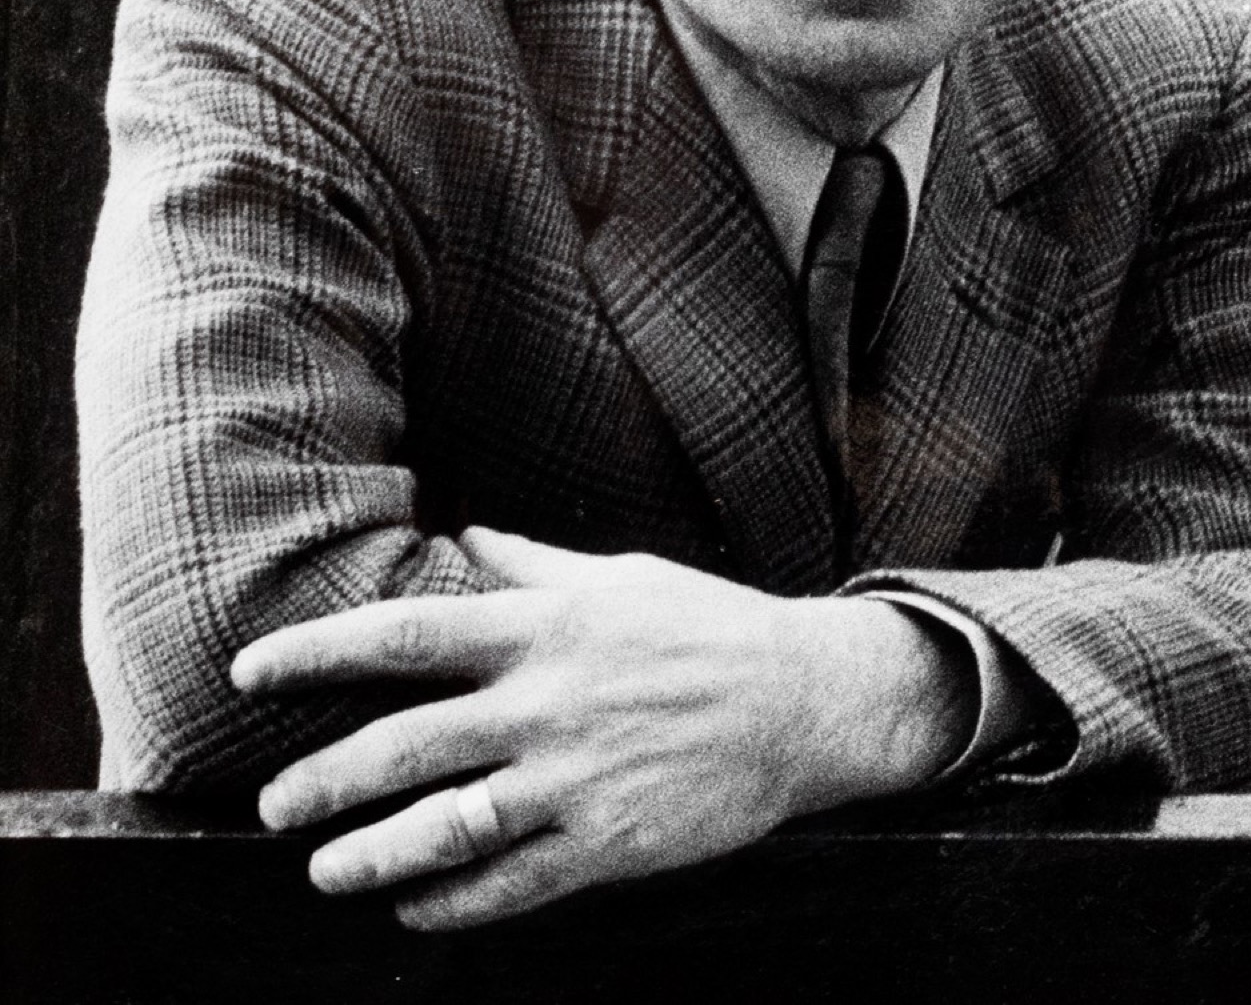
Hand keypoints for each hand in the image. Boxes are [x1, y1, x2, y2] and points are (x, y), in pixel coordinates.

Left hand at [230, 529, 973, 928]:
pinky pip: (511, 885)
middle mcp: (547, 703)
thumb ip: (531, 566)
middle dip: (323, 781)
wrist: (805, 700)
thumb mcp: (618, 577)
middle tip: (271, 805)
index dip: (319, 652)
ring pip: (445, 828)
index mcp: (544, 629)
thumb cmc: (707, 625)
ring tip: (326, 871)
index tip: (252, 669)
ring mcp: (576, 779)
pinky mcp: (610, 843)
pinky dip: (453, 903)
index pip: (406, 636)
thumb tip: (464, 535)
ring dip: (372, 855)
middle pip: (405, 744)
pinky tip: (416, 909)